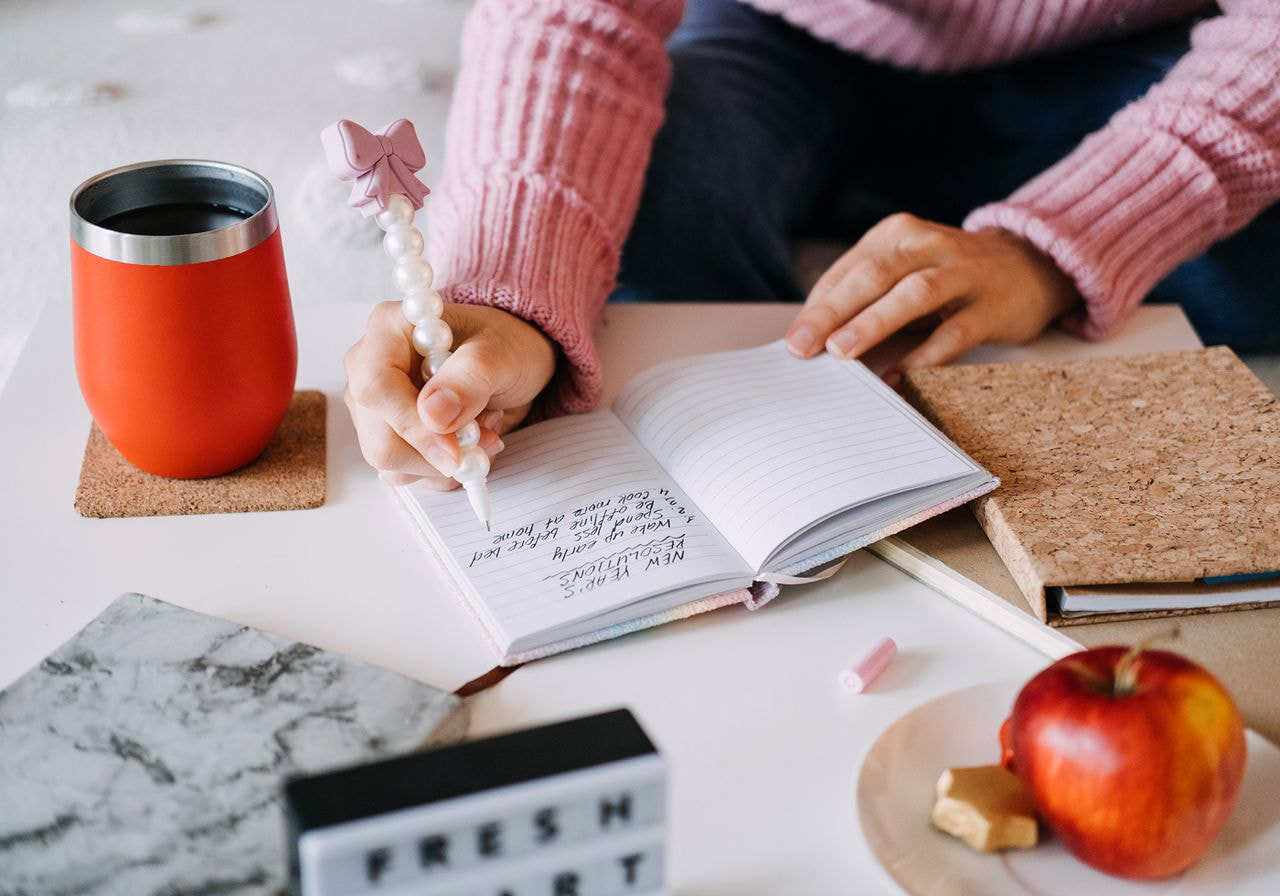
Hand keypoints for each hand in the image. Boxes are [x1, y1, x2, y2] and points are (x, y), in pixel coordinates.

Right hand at [344, 301, 555, 487]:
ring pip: (394, 464)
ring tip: (482, 426)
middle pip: (380, 439)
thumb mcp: (500, 353)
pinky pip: (410, 473)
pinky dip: (447, 468)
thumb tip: (433, 415)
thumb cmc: (500, 344)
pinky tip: (469, 438)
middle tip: (487, 437)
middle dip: (439, 452)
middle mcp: (368, 369)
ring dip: (449, 460)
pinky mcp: (388, 435)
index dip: (413, 425)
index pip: (375, 387)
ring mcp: (374, 408)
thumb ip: (470, 378)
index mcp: (387, 330)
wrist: (505, 361)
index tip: (456, 449)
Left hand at [784, 213, 1080, 384]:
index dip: (817, 306)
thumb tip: (812, 336)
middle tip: (802, 348)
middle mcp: (929, 245)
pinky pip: (955, 332)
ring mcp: (964, 273)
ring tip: (841, 352)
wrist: (1031, 264)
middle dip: (832, 313)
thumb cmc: (948, 274)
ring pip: (913, 294)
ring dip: (873, 323)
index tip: (792, 341)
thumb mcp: (904, 269)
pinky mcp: (992, 306)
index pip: (848, 270)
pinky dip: (924, 356)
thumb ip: (864, 294)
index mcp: (897, 234)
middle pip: (873, 276)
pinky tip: (899, 375)